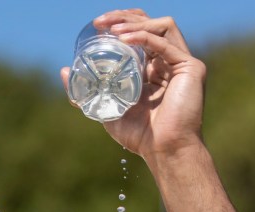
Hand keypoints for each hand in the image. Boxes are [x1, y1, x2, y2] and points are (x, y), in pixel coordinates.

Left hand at [61, 10, 205, 159]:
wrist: (164, 151)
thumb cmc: (141, 137)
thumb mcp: (106, 110)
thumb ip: (87, 93)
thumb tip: (63, 71)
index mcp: (153, 68)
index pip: (139, 33)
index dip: (120, 23)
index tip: (98, 26)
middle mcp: (168, 61)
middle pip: (149, 23)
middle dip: (124, 17)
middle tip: (101, 23)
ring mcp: (181, 63)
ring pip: (161, 25)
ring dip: (134, 23)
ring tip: (113, 31)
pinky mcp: (191, 67)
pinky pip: (165, 42)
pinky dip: (144, 37)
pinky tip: (124, 40)